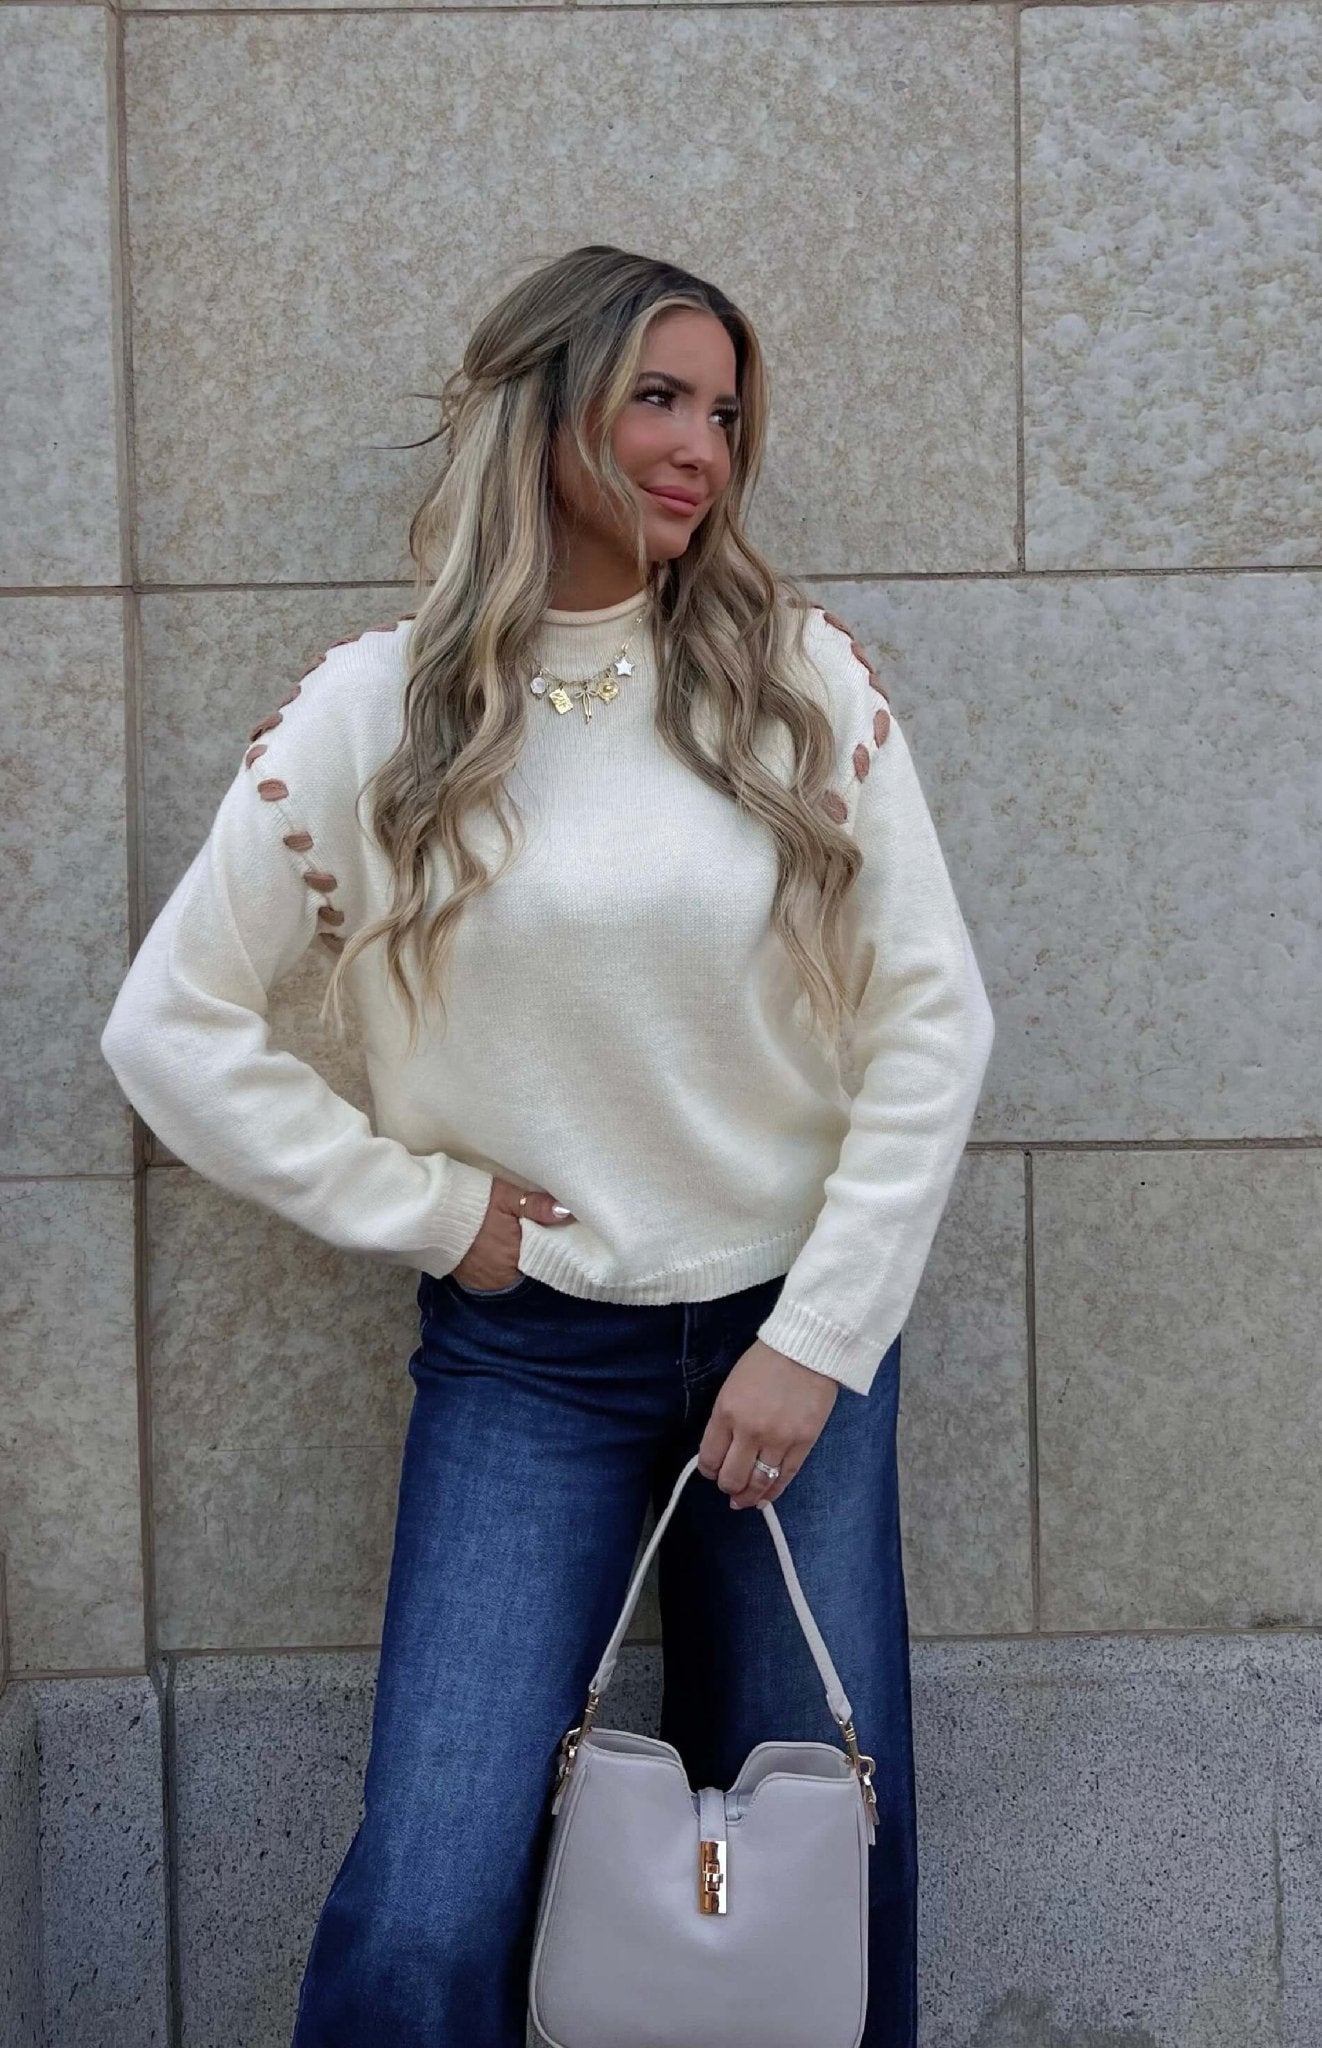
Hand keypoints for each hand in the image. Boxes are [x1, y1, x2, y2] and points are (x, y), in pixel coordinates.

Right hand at [451, 1175, 575, 1289]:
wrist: (429, 1212)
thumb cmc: (473, 1202)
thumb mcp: (507, 1197)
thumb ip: (536, 1206)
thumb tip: (566, 1212)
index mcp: (515, 1259)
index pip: (544, 1259)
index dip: (549, 1247)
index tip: (554, 1234)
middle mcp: (501, 1278)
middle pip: (527, 1268)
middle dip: (533, 1254)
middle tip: (536, 1233)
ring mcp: (483, 1282)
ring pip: (510, 1273)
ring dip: (515, 1260)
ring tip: (516, 1240)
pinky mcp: (469, 1280)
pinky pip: (492, 1275)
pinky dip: (497, 1264)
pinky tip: (498, 1248)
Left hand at [697, 1340, 837, 1508]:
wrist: (807, 1349)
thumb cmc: (767, 1362)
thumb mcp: (732, 1386)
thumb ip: (725, 1420)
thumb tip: (722, 1451)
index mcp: (726, 1412)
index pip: (709, 1457)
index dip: (708, 1470)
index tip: (712, 1471)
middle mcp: (749, 1430)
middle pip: (731, 1477)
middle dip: (727, 1486)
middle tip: (728, 1486)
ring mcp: (778, 1439)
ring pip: (758, 1483)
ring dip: (749, 1497)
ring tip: (745, 1501)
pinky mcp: (803, 1443)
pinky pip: (784, 1478)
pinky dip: (773, 1492)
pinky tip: (766, 1498)